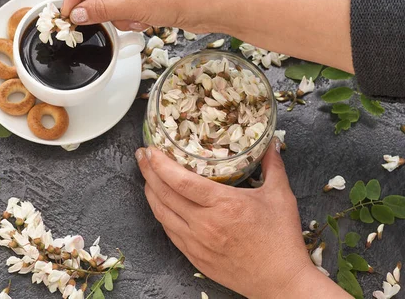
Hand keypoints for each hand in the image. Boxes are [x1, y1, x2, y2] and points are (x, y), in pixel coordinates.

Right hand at [61, 0, 228, 31]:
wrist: (215, 6)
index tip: (68, 11)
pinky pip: (127, 5)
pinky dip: (131, 16)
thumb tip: (77, 14)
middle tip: (89, 24)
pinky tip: (144, 22)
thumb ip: (101, 10)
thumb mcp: (134, 4)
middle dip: (99, 6)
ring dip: (118, 14)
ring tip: (134, 20)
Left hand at [135, 139, 350, 298]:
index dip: (160, 164)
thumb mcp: (280, 196)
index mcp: (223, 205)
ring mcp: (196, 242)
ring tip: (147, 176)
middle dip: (148, 171)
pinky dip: (161, 213)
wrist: (280, 281)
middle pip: (164, 194)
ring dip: (150, 192)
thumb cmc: (281, 240)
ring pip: (161, 213)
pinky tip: (160, 204)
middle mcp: (204, 224)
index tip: (151, 150)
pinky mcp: (194, 256)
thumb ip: (272, 166)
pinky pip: (169, 231)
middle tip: (142, 155)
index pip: (181, 181)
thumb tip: (270, 142)